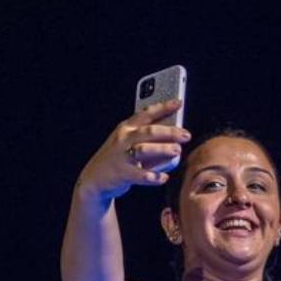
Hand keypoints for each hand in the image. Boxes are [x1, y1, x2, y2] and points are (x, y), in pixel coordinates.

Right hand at [76, 100, 190, 200]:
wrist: (95, 177)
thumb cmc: (118, 157)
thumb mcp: (127, 141)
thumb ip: (146, 136)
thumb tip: (173, 134)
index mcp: (126, 127)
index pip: (146, 113)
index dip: (163, 107)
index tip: (178, 103)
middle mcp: (124, 139)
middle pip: (149, 131)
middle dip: (169, 131)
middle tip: (186, 134)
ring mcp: (122, 156)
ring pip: (144, 150)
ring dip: (162, 149)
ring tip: (177, 151)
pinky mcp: (122, 173)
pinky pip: (140, 175)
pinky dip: (153, 176)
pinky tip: (163, 177)